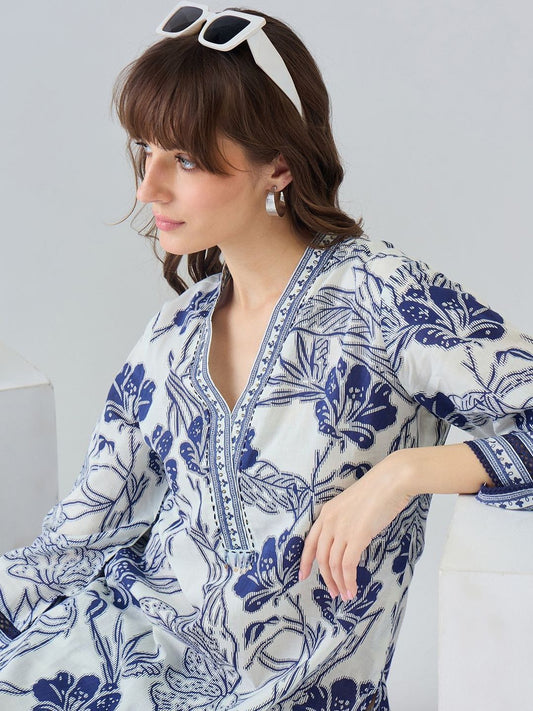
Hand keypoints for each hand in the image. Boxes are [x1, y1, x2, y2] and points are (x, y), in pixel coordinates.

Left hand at [298, 454, 411, 599]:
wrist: (392, 481)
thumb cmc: (378, 490)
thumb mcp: (353, 505)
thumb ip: (346, 522)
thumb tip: (350, 541)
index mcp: (327, 512)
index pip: (309, 541)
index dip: (305, 560)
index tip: (302, 575)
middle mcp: (330, 521)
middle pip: (321, 557)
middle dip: (325, 577)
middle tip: (332, 592)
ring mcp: (342, 529)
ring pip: (333, 564)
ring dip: (339, 583)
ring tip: (345, 595)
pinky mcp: (357, 536)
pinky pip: (347, 565)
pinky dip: (348, 581)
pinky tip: (353, 590)